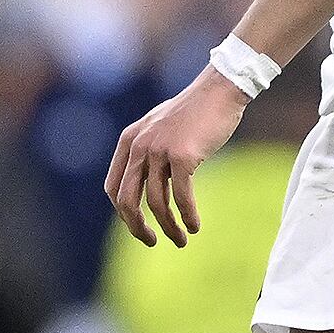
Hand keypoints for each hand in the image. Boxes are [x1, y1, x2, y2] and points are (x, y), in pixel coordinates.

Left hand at [108, 69, 249, 247]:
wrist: (219, 90)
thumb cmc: (194, 113)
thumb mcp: (160, 129)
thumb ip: (148, 154)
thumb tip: (148, 189)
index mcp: (129, 141)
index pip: (113, 188)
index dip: (124, 214)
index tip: (140, 226)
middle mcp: (139, 146)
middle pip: (127, 201)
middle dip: (137, 228)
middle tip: (152, 242)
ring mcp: (160, 150)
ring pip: (157, 203)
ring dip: (169, 227)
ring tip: (181, 240)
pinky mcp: (183, 155)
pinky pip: (181, 196)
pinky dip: (187, 216)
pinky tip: (195, 226)